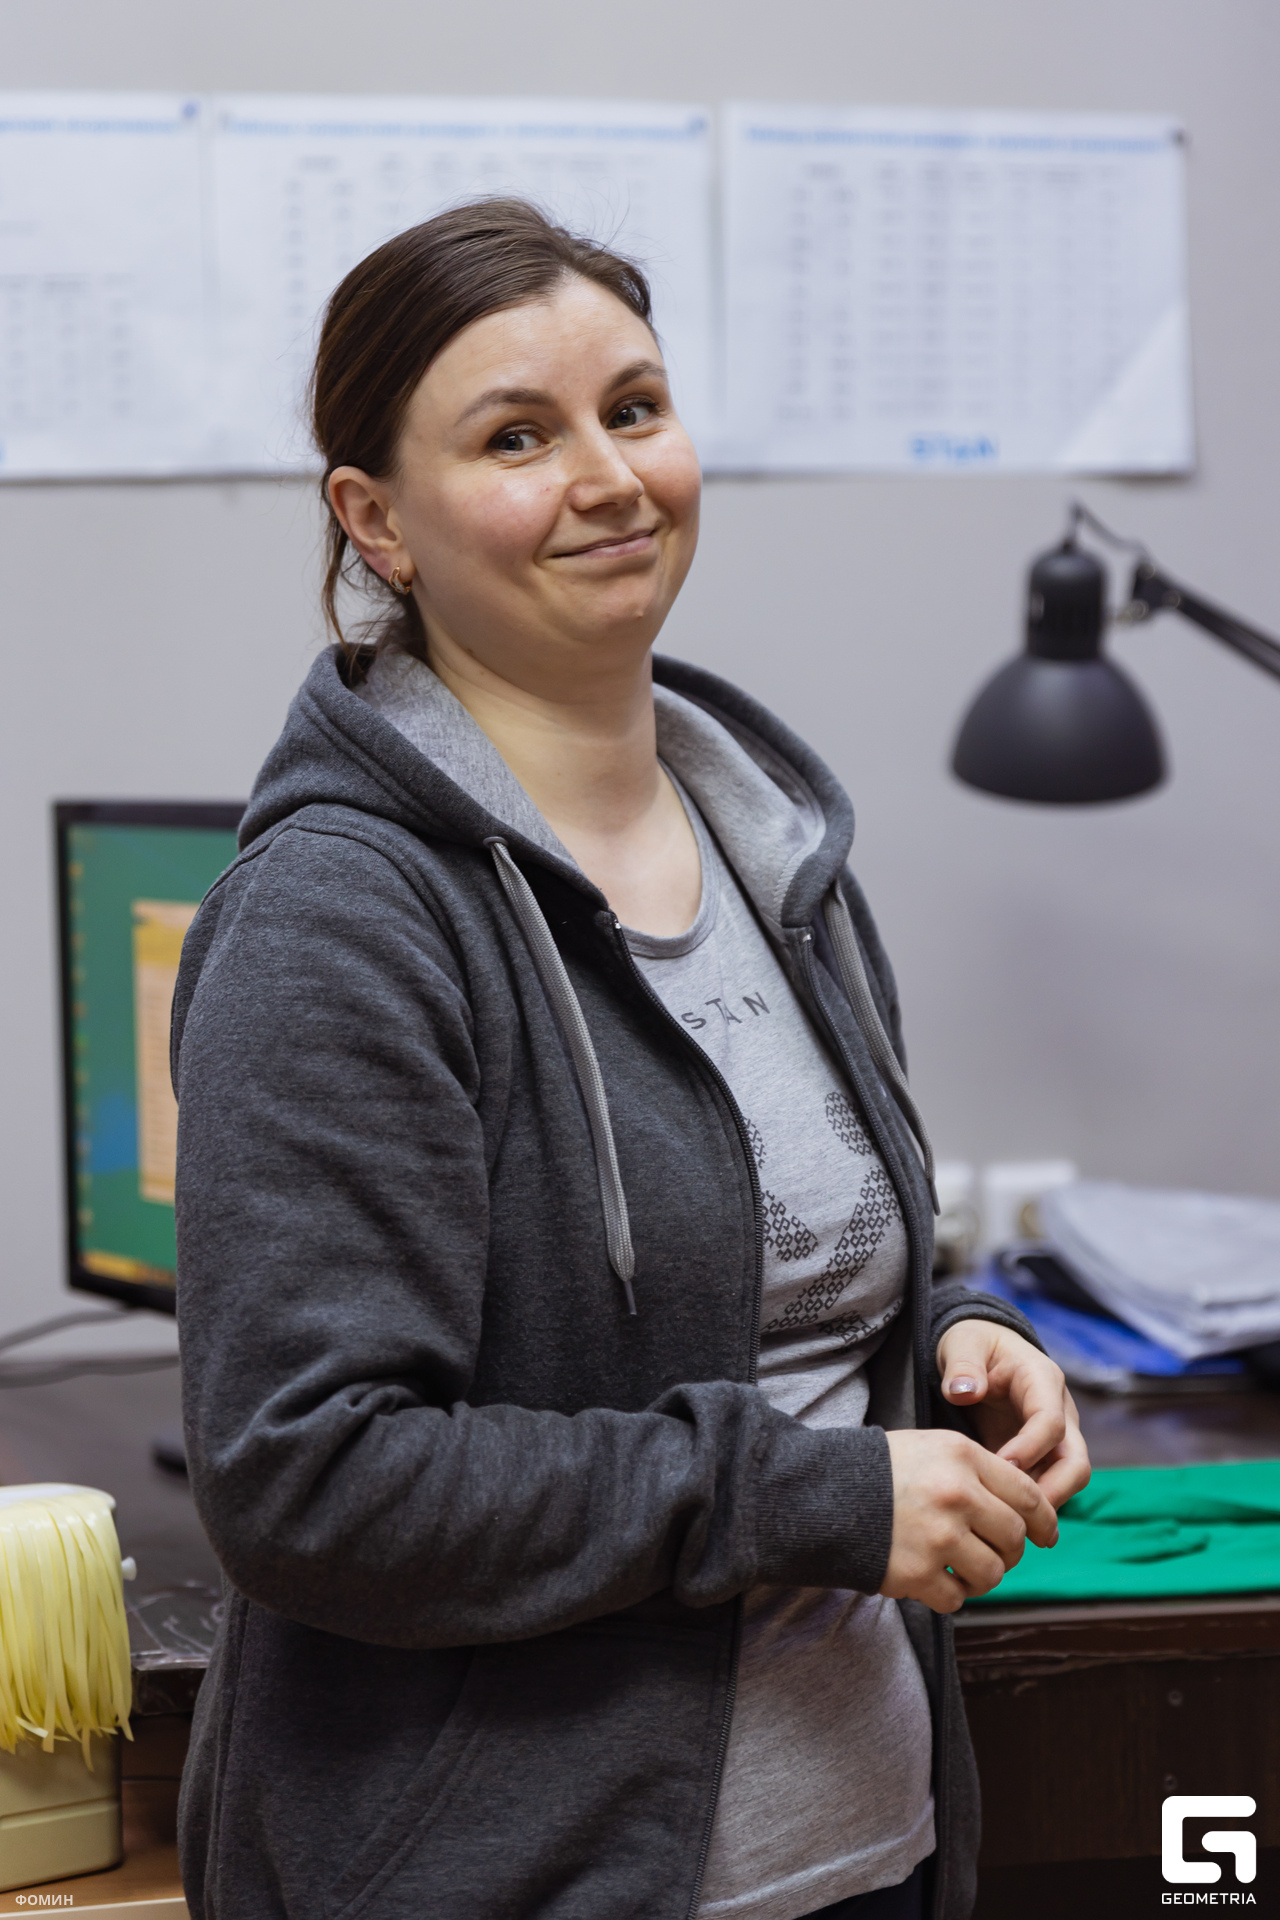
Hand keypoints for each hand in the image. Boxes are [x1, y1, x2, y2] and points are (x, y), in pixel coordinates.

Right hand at [879, 1428, 1058, 1612]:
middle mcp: (957, 1494)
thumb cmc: (880, 1470)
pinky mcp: (917, 1573)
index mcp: (962, 1456)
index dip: (1044, 1520)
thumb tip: (1027, 1512)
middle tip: (993, 1552)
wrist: (820, 1494)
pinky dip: (950, 1594)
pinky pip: (957, 1598)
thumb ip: (979, 1471)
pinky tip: (933, 1579)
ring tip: (961, 1568)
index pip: (1027, 1494)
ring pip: (992, 1573)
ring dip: (982, 1576)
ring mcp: (938, 1536)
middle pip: (1013, 1537)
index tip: (1045, 1535)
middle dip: (1010, 1551)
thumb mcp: (933, 1448)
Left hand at [935, 1320, 1091, 1511]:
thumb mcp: (963, 1343)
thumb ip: (962, 1365)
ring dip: (1041, 1505)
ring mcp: (1055, 1438)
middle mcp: (1059, 1412)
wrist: (982, 1351)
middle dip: (1052, 1492)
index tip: (1000, 1466)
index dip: (1030, 1449)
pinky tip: (1000, 1519)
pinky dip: (1028, 1505)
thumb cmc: (974, 1344)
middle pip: (1075, 1463)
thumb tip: (963, 1391)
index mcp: (1043, 1380)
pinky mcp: (1041, 1456)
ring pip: (1066, 1482)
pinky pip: (1044, 1486)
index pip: (1052, 1423)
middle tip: (1014, 1515)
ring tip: (1006, 1524)